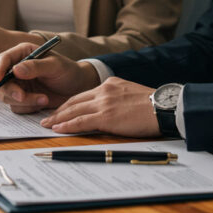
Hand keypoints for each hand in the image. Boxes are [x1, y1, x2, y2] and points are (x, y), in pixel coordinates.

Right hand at [0, 42, 100, 113]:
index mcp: (23, 53)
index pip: (3, 59)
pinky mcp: (23, 98)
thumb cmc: (68, 71)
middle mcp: (17, 68)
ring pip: (8, 96)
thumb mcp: (55, 66)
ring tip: (44, 98)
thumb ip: (36, 67)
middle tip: (23, 96)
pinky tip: (43, 102)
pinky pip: (16, 106)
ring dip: (24, 101)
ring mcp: (19, 84)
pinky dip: (28, 107)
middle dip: (11, 91)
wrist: (78, 88)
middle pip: (1, 81)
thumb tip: (15, 70)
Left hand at [41, 77, 160, 137]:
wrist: (165, 107)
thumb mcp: (131, 93)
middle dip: (59, 110)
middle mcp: (104, 90)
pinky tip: (58, 129)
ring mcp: (104, 103)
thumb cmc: (153, 105)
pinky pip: (81, 121)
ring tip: (47, 125)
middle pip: (74, 101)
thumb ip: (117, 97)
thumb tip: (109, 110)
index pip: (83, 94)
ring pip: (74, 111)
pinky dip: (67, 125)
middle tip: (47, 118)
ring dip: (58, 118)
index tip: (60, 109)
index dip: (69, 103)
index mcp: (110, 83)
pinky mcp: (106, 116)